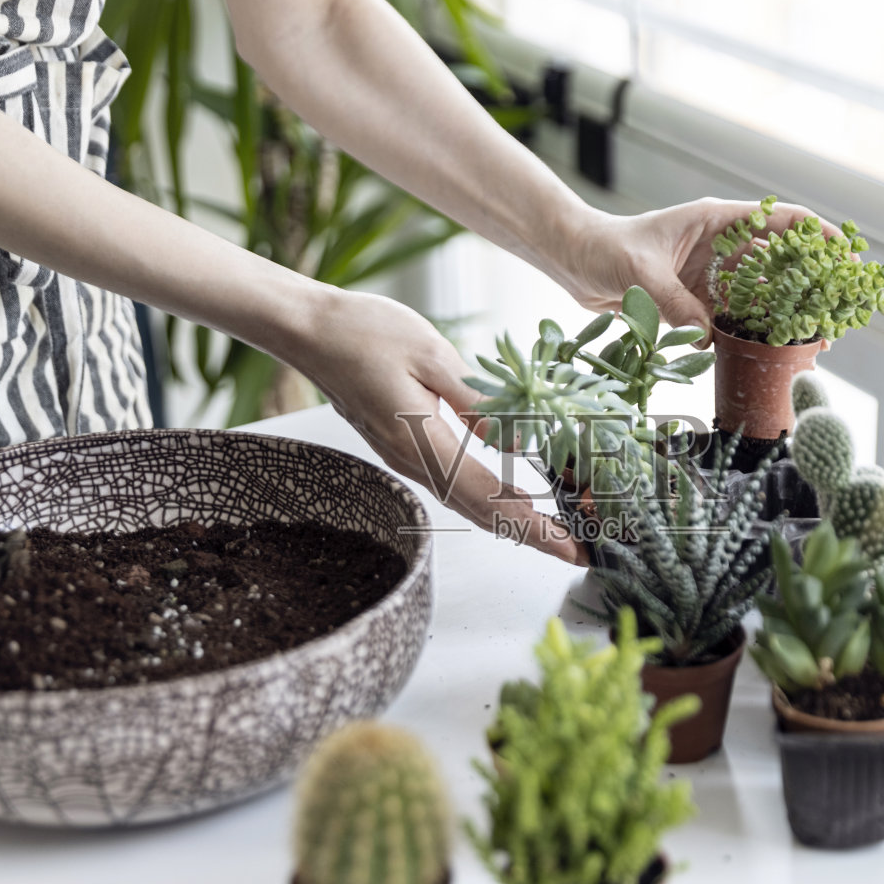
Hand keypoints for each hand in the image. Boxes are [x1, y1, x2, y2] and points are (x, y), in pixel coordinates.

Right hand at [289, 288, 585, 565]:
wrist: (306, 330)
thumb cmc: (363, 332)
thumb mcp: (432, 354)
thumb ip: (477, 400)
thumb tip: (516, 439)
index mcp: (422, 441)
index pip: (489, 499)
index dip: (534, 528)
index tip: (570, 550)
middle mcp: (413, 460)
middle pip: (481, 513)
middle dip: (533, 536)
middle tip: (577, 552)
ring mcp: (405, 456)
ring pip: (468, 503)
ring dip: (513, 521)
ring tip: (556, 530)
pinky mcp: (402, 446)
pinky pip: (454, 485)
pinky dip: (490, 499)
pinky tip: (513, 496)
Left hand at [551, 198, 828, 336]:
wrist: (574, 260)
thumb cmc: (606, 249)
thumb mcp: (641, 273)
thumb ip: (676, 303)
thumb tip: (707, 337)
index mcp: (715, 221)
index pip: (779, 219)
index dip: (816, 234)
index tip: (846, 253)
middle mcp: (719, 246)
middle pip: (778, 261)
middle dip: (810, 284)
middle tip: (837, 310)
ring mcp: (709, 275)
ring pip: (759, 294)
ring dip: (784, 315)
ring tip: (811, 339)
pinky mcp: (695, 300)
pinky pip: (731, 318)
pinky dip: (749, 333)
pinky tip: (767, 351)